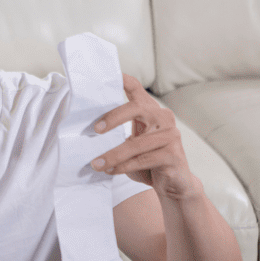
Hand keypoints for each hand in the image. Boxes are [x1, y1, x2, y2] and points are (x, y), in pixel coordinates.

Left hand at [91, 74, 199, 198]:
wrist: (174, 184)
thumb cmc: (147, 162)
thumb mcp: (131, 144)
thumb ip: (117, 135)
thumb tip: (85, 134)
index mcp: (150, 111)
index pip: (136, 89)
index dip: (123, 80)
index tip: (108, 76)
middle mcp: (163, 118)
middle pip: (137, 108)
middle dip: (114, 117)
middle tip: (95, 129)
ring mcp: (171, 135)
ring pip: (136, 143)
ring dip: (113, 155)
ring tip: (96, 164)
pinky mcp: (174, 155)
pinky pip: (143, 160)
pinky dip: (124, 166)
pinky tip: (111, 171)